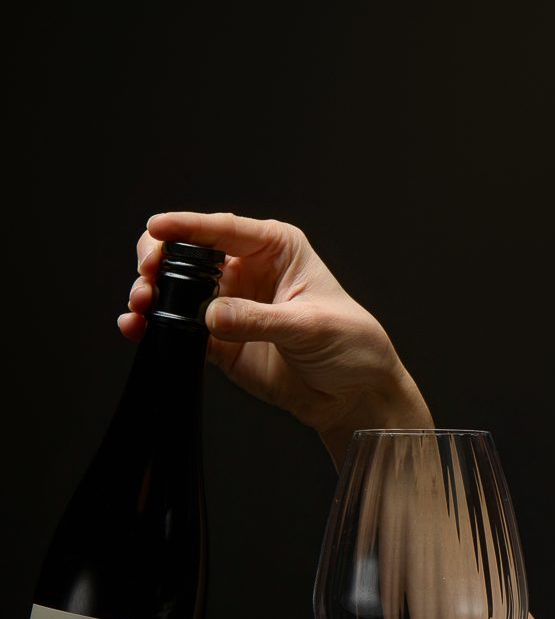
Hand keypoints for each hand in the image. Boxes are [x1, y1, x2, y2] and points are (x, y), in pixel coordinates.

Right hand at [121, 211, 430, 453]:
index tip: (158, 227)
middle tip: (147, 274)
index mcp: (276, 248)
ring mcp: (230, 304)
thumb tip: (211, 315)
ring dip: (151, 292)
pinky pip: (177, 326)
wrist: (353, 392)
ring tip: (140, 305)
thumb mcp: (308, 326)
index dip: (187, 225)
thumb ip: (258, 319)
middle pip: (190, 252)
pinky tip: (137, 328)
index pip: (224, 229)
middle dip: (160, 257)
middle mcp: (249, 269)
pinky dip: (153, 325)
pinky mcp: (218, 339)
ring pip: (176, 288)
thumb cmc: (350, 343)